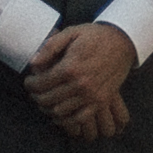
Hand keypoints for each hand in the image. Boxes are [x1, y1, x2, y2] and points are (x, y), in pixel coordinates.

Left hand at [27, 20, 140, 140]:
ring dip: (48, 108)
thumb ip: (50, 47)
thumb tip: (33, 64)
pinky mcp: (101, 101)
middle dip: (36, 96)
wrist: (124, 42)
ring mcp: (91, 95)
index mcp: (70, 67)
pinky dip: (66, 119)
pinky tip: (59, 113)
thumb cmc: (95, 36)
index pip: (41, 83)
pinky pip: (79, 118)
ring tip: (45, 100)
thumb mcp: (71, 33)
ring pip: (59, 111)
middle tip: (34, 91)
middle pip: (47, 99)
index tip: (28, 82)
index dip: (30, 84)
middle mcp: (80, 84)